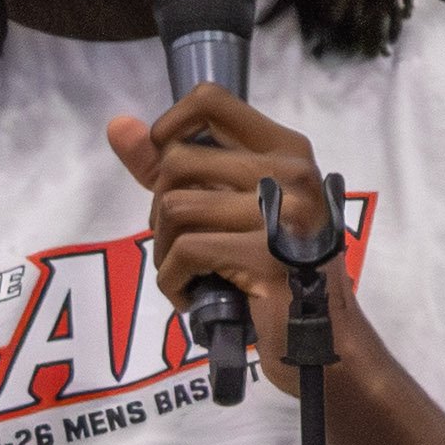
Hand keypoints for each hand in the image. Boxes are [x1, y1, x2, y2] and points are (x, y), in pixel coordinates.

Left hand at [106, 83, 348, 386]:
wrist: (327, 344)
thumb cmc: (276, 272)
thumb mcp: (232, 211)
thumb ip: (174, 167)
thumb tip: (118, 125)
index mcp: (287, 150)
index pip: (211, 100)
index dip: (169, 126)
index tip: (168, 170)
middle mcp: (291, 172)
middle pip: (178, 162)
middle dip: (161, 210)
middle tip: (183, 243)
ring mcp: (283, 214)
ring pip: (175, 209)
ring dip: (165, 251)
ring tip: (189, 273)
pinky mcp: (266, 258)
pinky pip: (185, 253)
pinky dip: (173, 282)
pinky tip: (194, 297)